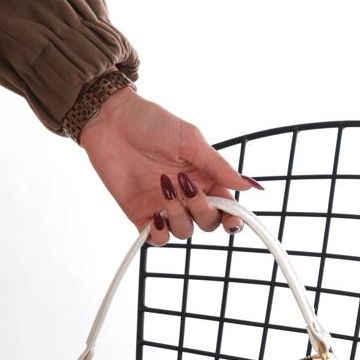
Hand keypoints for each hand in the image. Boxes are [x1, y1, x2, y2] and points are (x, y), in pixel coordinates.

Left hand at [78, 87, 263, 243]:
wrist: (112, 120)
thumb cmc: (151, 123)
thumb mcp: (190, 140)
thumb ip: (218, 166)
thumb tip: (248, 186)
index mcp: (204, 176)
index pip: (226, 206)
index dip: (233, 219)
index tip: (233, 222)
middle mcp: (187, 194)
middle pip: (208, 222)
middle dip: (203, 210)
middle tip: (187, 186)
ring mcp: (164, 205)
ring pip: (184, 231)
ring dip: (178, 214)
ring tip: (165, 187)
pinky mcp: (140, 213)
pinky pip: (156, 238)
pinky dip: (159, 233)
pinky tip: (155, 215)